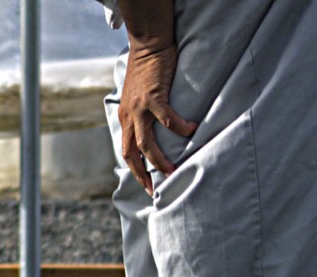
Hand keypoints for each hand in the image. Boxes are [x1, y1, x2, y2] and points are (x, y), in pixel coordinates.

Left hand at [117, 43, 197, 195]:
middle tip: (154, 189)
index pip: (126, 151)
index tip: (146, 185)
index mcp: (125, 119)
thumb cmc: (148, 71)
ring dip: (158, 158)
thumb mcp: (139, 97)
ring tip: (172, 170)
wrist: (148, 47)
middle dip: (142, 173)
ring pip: (145, 142)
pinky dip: (178, 127)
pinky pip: (166, 118)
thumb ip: (143, 114)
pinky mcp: (153, 96)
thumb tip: (155, 129)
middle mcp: (128, 117)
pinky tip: (191, 130)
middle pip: (131, 153)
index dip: (135, 170)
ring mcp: (139, 108)